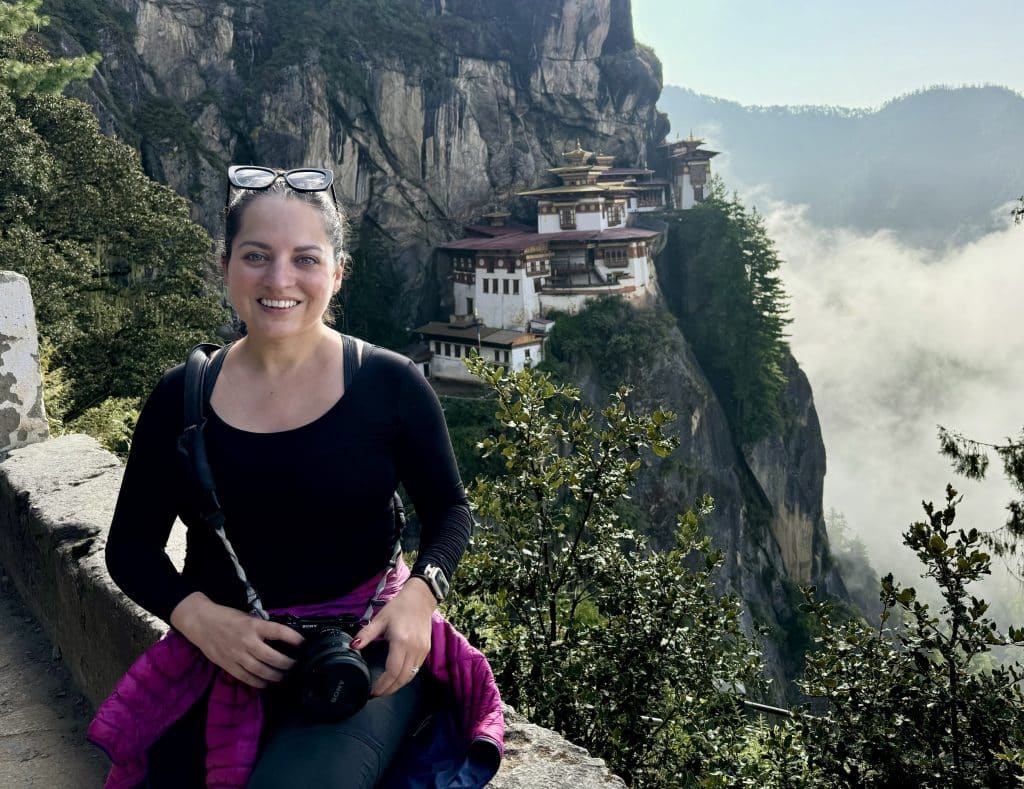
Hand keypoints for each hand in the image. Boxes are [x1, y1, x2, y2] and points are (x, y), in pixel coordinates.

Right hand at [170, 592, 304, 688]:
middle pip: (271, 657)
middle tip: (295, 665)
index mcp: (253, 625)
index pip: (278, 631)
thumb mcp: (247, 617)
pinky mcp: (228, 665)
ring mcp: (236, 655)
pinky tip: (267, 683)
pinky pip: (246, 678)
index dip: (293, 638)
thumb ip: (262, 628)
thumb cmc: (227, 618)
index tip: (303, 643)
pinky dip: (259, 683)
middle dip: (287, 663)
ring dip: (275, 676)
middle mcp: (246, 641)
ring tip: (284, 676)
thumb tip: (281, 638)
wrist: (201, 622)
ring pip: (260, 671)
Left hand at [351, 578, 435, 696]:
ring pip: (410, 676)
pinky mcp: (425, 650)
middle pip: (402, 678)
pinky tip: (396, 677)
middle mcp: (414, 649)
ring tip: (385, 688)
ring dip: (397, 685)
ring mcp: (422, 651)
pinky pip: (415, 670)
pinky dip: (405, 677)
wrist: (420, 599)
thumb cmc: (399, 607)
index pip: (392, 671)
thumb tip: (353, 645)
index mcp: (401, 641)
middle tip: (376, 693)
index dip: (383, 685)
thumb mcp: (380, 619)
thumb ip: (366, 634)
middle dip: (389, 689)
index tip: (372, 691)